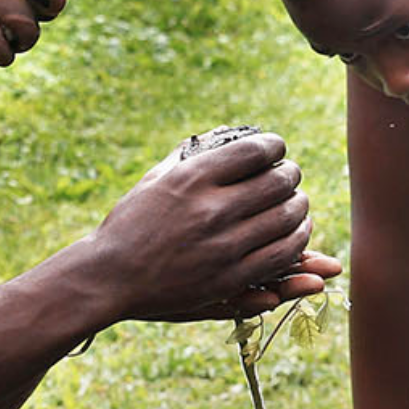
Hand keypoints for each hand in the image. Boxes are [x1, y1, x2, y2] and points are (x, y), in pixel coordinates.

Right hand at [84, 131, 316, 324]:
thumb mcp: (155, 180)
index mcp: (192, 178)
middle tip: (289, 176)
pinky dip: (297, 240)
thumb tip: (227, 130)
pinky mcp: (230, 278)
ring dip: (299, 206)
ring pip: (287, 218)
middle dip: (291, 174)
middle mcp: (211, 209)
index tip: (277, 148)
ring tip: (295, 203)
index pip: (256, 151)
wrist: (109, 277)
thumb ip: (191, 154)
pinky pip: (282, 254)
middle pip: (279, 182)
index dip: (275, 145)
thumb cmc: (130, 223)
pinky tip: (294, 233)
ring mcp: (223, 246)